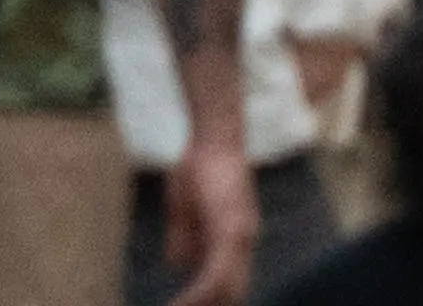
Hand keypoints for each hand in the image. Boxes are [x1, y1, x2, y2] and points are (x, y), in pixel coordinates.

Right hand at [169, 129, 260, 305]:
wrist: (214, 134)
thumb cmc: (199, 165)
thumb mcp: (184, 207)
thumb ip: (184, 238)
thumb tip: (177, 265)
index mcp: (235, 239)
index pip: (228, 285)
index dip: (206, 303)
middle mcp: (244, 242)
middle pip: (231, 295)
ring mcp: (242, 237)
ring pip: (226, 291)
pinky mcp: (233, 230)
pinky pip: (217, 275)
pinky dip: (198, 295)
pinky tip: (180, 304)